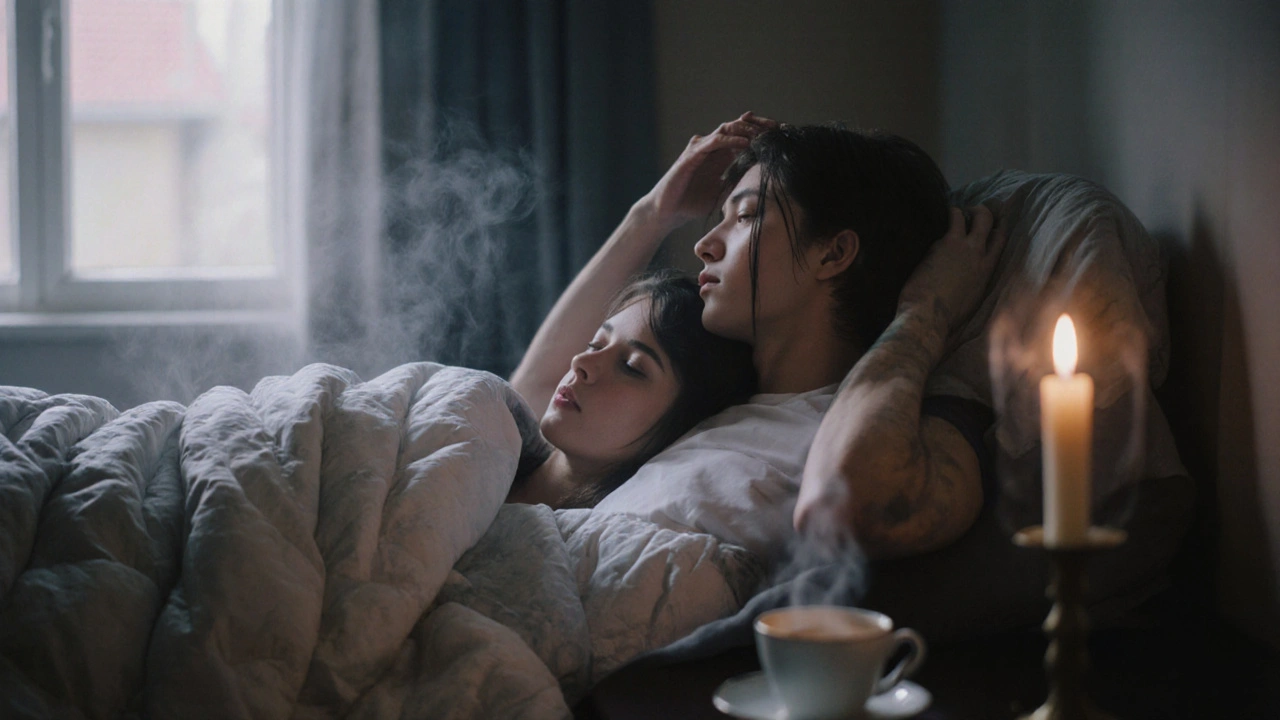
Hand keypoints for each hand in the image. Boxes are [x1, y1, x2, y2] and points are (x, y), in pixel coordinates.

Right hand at [642, 112, 777, 231]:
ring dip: (747, 129)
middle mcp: (711, 145)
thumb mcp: (726, 191)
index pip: (745, 134)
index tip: (783, 135)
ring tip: (764, 133)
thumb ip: (742, 181)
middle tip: (778, 128)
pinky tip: (745, 144)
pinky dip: (730, 140)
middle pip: (738, 125)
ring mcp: (701, 147)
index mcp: (721, 152)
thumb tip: (768, 183)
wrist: (669, 211)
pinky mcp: (691, 154)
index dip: (763, 132)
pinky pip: (713, 142)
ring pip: (727, 129)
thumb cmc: (694, 202)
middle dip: (759, 125)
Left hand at [897, 204, 1006, 338]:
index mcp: (987, 272)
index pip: (1000, 242)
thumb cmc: (947, 316)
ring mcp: (964, 247)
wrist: (930, 316)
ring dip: (962, 211)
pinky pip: (952, 218)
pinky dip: (947, 213)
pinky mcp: (946, 242)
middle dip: (983, 213)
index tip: (992, 224)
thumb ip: (974, 283)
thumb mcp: (971, 300)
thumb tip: (971, 280)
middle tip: (974, 211)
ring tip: (953, 211)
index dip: (997, 230)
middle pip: (989, 224)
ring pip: (972, 216)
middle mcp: (980, 256)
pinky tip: (936, 214)